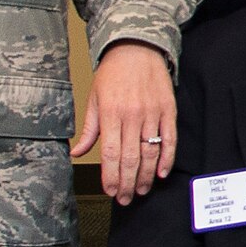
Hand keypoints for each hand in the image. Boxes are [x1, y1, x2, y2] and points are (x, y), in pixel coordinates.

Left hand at [75, 41, 176, 204]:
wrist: (136, 48)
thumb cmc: (112, 74)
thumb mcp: (94, 99)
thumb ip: (89, 129)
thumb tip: (76, 153)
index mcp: (110, 113)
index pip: (111, 154)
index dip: (111, 177)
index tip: (111, 192)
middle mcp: (132, 115)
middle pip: (131, 158)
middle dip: (128, 183)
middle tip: (126, 199)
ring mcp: (152, 112)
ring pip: (150, 152)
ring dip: (146, 176)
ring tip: (141, 190)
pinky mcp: (167, 109)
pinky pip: (169, 139)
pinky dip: (166, 158)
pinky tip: (161, 173)